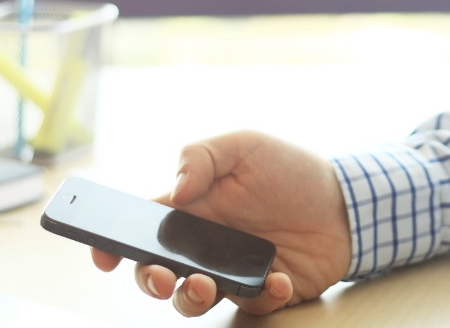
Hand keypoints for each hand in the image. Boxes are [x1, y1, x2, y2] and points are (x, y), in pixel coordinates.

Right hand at [90, 130, 350, 316]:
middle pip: (158, 273)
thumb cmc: (290, 170)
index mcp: (191, 209)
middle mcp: (204, 245)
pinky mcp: (263, 291)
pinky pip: (252, 303)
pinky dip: (262, 295)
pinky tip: (278, 278)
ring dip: (192, 298)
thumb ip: (201, 157)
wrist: (346, 200)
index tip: (103, 254)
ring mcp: (231, 271)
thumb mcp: (244, 146)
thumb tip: (174, 192)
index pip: (141, 229)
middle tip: (164, 277)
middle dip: (150, 281)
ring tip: (208, 285)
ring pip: (194, 299)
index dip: (113, 243)